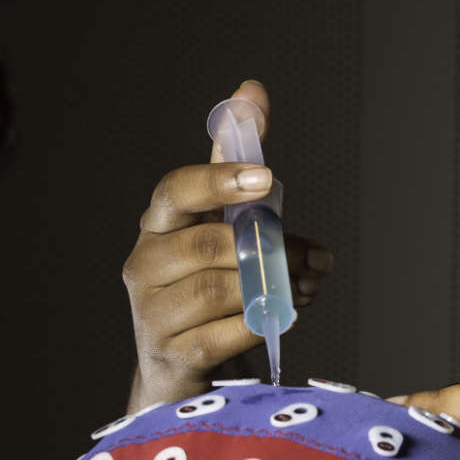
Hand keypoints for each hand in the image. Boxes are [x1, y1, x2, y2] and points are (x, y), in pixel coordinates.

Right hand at [122, 80, 333, 409]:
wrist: (187, 369)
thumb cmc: (210, 286)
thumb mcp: (222, 223)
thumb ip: (235, 164)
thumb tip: (250, 91)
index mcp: (157, 227)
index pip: (175, 190)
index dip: (219, 181)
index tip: (266, 179)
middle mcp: (144, 266)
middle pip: (210, 245)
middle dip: (273, 248)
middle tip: (314, 256)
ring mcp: (153, 314)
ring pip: (222, 289)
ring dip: (277, 286)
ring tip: (306, 286)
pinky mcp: (174, 356)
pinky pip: (227, 333)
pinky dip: (265, 322)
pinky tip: (285, 316)